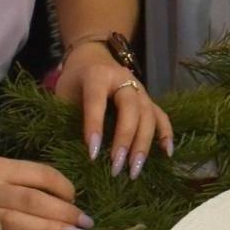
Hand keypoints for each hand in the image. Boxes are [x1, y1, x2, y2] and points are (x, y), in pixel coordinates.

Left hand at [52, 46, 172, 178]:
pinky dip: (166, 134)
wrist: (92, 58)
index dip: (95, 127)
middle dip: (125, 139)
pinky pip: (161, 116)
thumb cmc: (74, 81)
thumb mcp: (63, 94)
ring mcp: (141, 89)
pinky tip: (166, 154)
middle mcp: (123, 80)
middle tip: (117, 167)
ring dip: (143, 144)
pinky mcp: (149, 99)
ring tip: (134, 171)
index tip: (93, 155)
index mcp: (97, 75)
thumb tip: (73, 153)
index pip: (97, 101)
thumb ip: (69, 116)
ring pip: (149, 115)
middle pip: (131, 108)